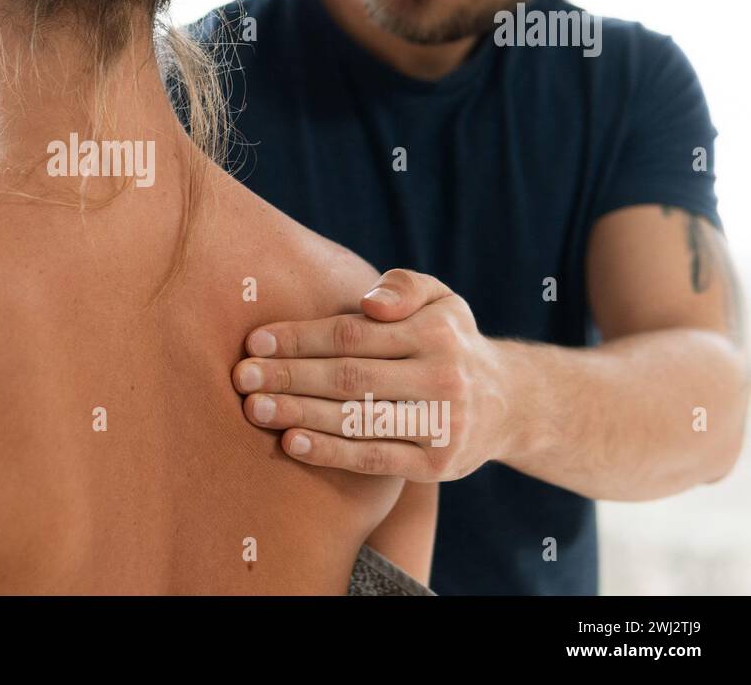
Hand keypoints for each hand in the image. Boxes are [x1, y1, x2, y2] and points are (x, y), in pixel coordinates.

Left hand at [232, 269, 514, 480]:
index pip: (351, 335)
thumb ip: (404, 286)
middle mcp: (441, 377)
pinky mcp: (435, 465)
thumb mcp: (441, 298)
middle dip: (289, 376)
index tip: (254, 342)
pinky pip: (373, 457)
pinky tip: (291, 443)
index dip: (299, 338)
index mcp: (435, 332)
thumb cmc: (451, 341)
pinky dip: (330, 452)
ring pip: (357, 419)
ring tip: (254, 408)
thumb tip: (370, 303)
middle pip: (348, 377)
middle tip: (241, 377)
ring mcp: (441, 424)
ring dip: (299, 414)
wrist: (510, 403)